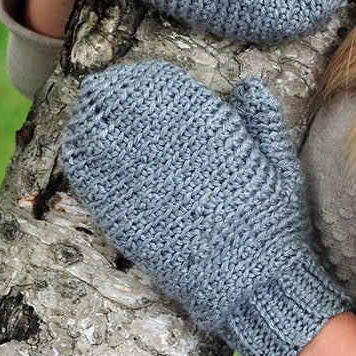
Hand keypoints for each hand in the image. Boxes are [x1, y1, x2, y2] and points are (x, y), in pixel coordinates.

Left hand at [62, 60, 351, 355]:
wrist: (252, 281)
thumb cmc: (271, 223)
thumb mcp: (280, 165)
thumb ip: (262, 119)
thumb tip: (246, 82)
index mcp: (211, 134)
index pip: (170, 92)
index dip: (150, 80)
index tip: (140, 75)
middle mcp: (172, 152)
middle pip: (128, 110)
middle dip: (112, 94)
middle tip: (101, 87)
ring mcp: (145, 185)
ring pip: (105, 140)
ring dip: (91, 120)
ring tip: (85, 109)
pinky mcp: (127, 218)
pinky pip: (94, 181)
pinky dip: (81, 160)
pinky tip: (75, 147)